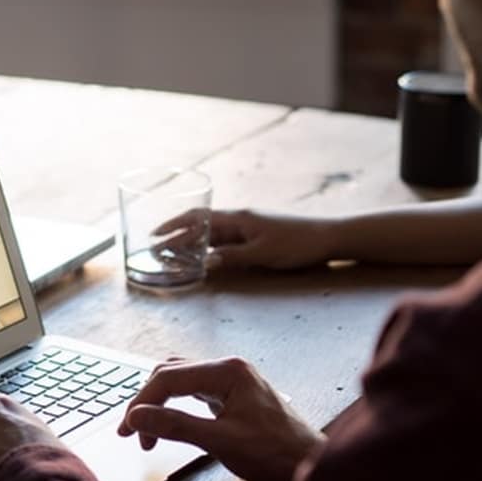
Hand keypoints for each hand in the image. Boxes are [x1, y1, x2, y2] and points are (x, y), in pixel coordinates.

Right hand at [119, 358, 323, 480]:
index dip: (141, 403)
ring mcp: (233, 381)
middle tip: (131, 433)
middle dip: (147, 402)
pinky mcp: (234, 396)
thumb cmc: (275, 454)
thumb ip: (176, 426)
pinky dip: (176, 407)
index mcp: (227, 371)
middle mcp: (229, 368)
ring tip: (146, 432)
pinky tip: (169, 424)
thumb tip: (136, 418)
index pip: (168, 378)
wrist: (310, 466)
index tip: (127, 431)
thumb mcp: (220, 442)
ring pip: (181, 381)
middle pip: (171, 374)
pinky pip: (195, 392)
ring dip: (160, 403)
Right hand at [156, 209, 336, 270]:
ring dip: (191, 241)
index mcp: (238, 218)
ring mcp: (248, 227)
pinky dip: (209, 246)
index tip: (154, 236)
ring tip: (173, 253)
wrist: (327, 237)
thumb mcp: (263, 254)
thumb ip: (233, 257)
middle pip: (201, 224)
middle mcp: (240, 219)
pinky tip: (204, 256)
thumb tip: (206, 262)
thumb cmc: (297, 244)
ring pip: (212, 233)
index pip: (198, 219)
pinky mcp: (256, 235)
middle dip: (177, 234)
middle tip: (156, 246)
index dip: (174, 226)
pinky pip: (225, 239)